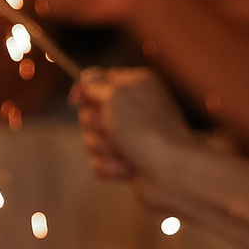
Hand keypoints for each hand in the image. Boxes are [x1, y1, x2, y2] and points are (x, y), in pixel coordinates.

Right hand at [72, 67, 195, 185]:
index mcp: (135, 86)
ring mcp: (130, 137)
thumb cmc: (145, 128)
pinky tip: (127, 169)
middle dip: (96, 125)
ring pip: (92, 140)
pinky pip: (100, 162)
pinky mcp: (126, 161)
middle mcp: (133, 110)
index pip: (100, 80)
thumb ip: (98, 85)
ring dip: (104, 147)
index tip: (77, 101)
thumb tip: (88, 77)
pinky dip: (110, 166)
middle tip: (112, 130)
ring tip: (124, 153)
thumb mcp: (117, 96)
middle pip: (91, 113)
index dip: (85, 90)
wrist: (172, 171)